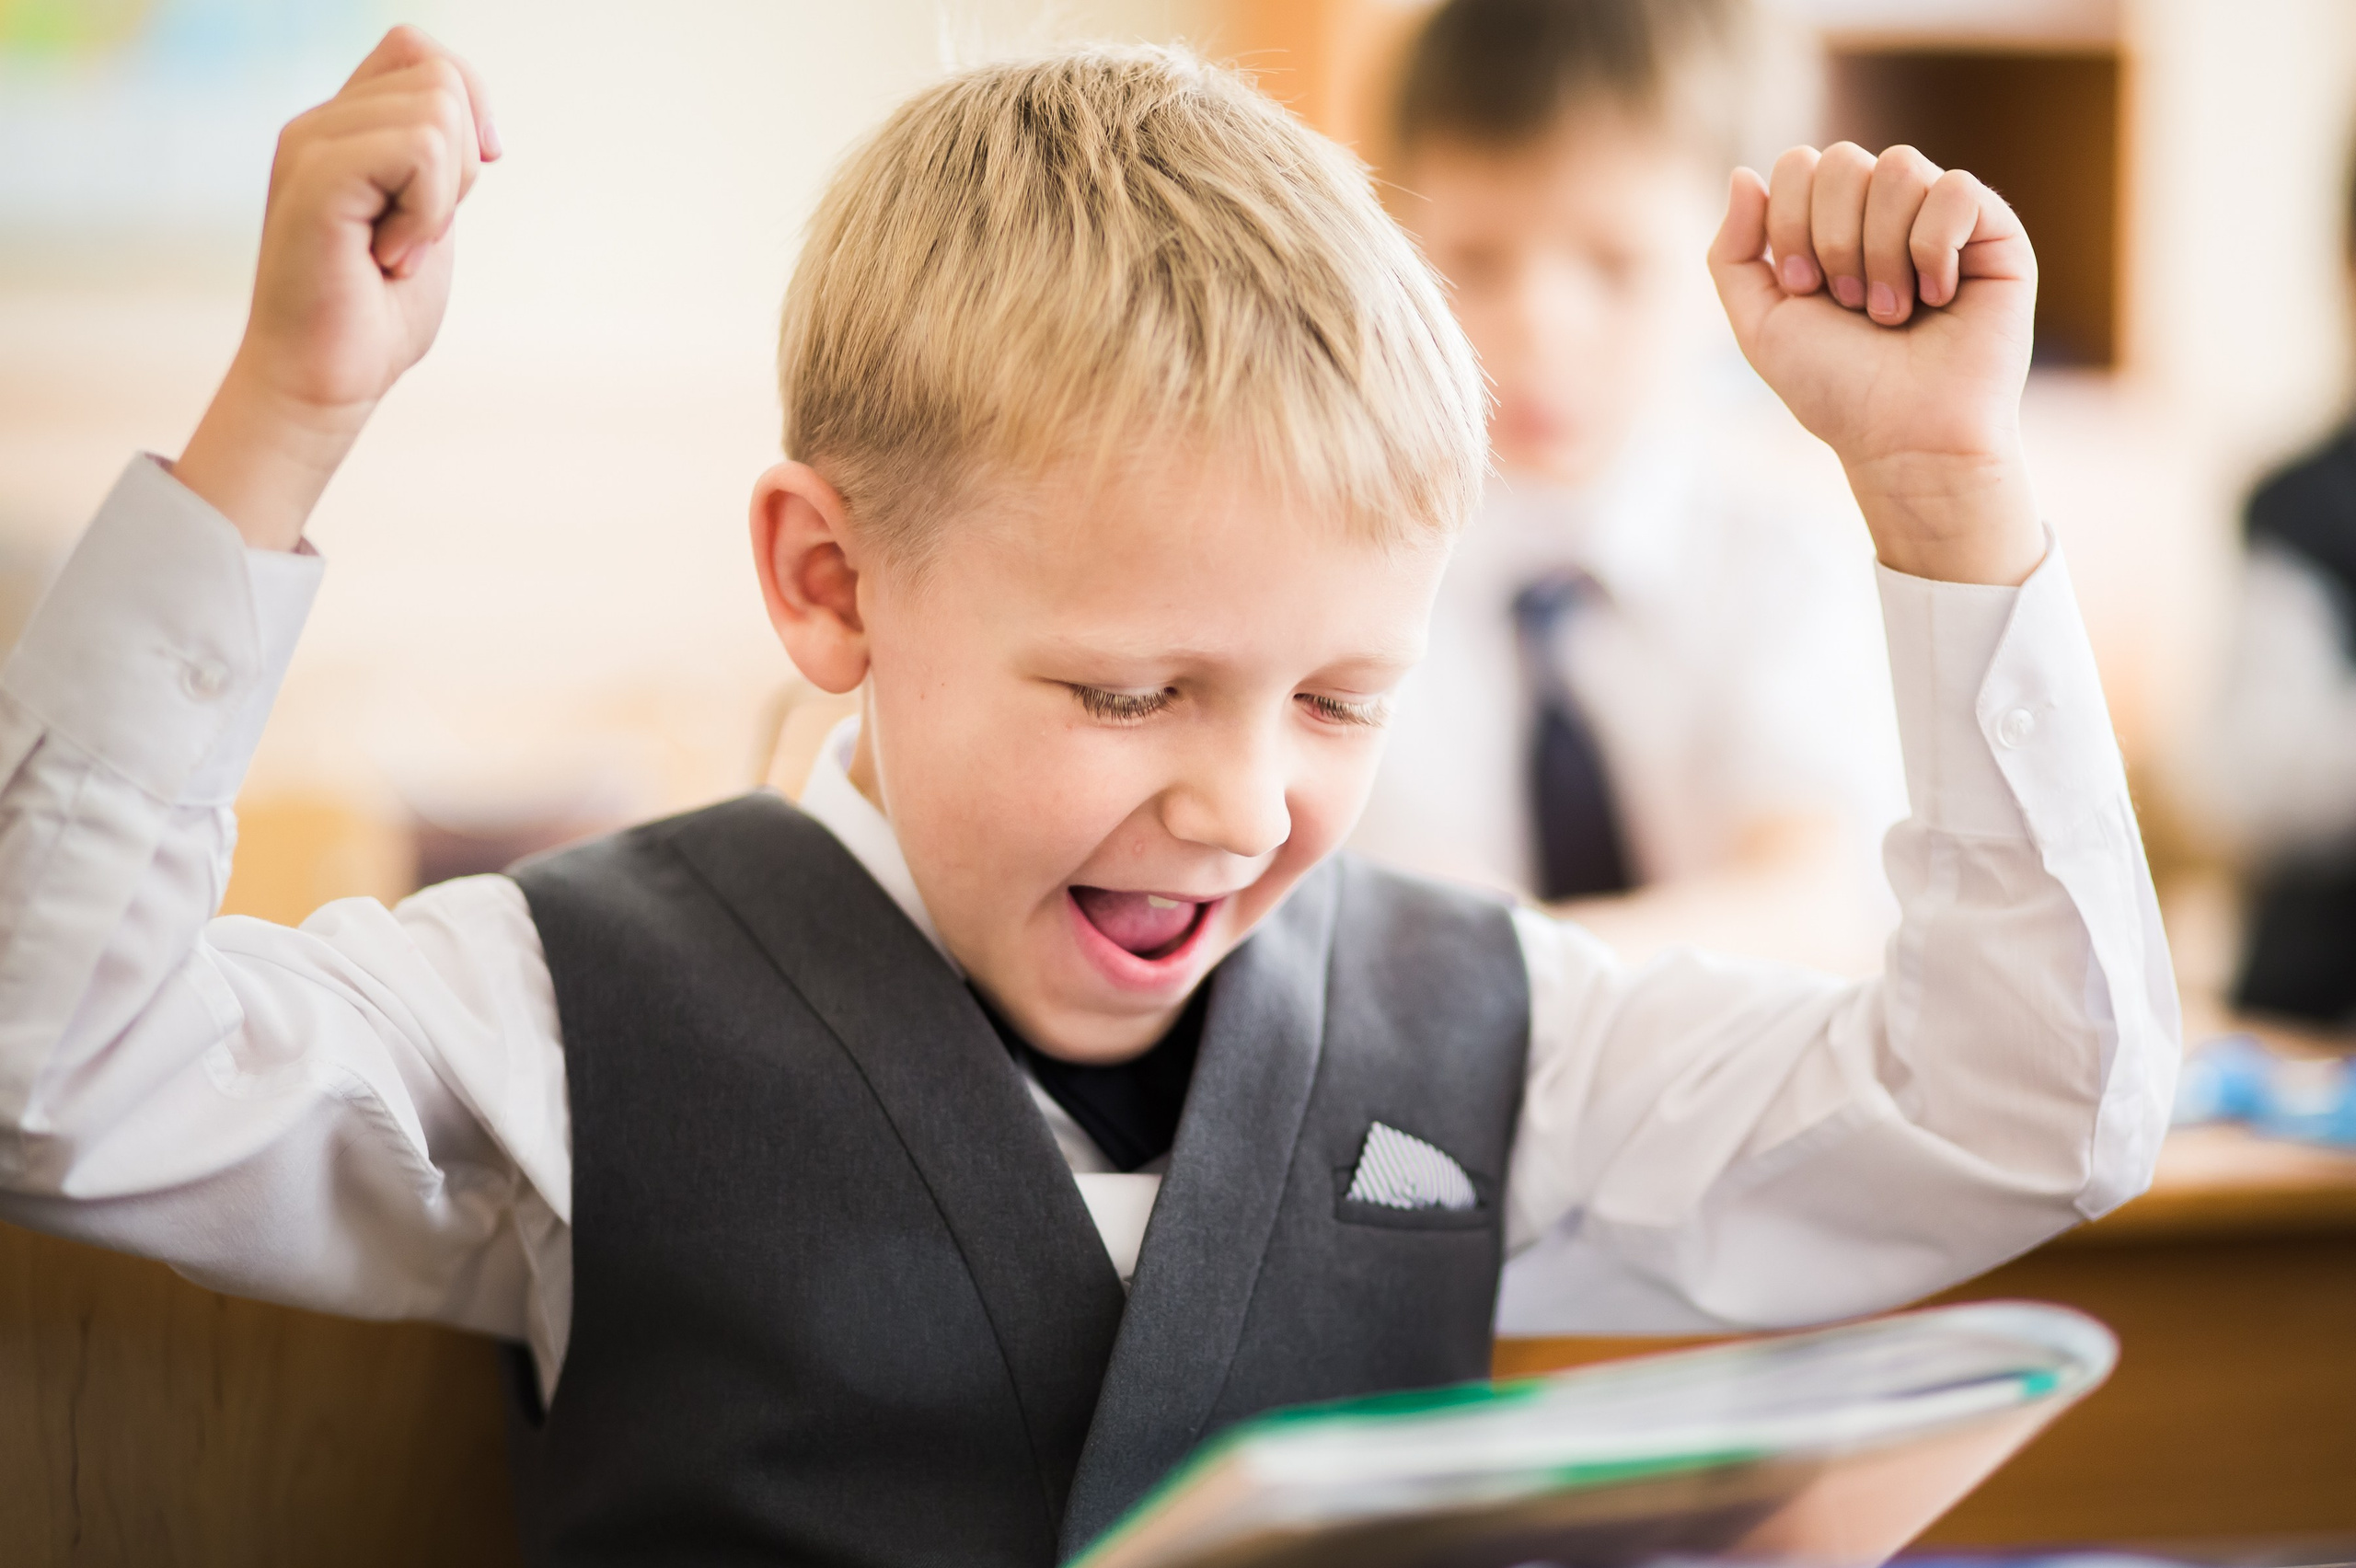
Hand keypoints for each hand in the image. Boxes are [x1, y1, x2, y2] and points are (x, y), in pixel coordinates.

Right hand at [176, 27, 498, 550]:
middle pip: (439, 76)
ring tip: (399, 248)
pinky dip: (430, 213)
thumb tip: (481, 126)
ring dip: (444, 197)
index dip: (468, 99)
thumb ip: (439, 164)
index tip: (477, 171)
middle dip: (462, 165)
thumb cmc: (375, 315)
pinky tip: (390, 256)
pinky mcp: (316, 175)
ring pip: (437, 110)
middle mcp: (318, 123)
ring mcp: (311, 143)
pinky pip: (420, 149)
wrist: (325, 382)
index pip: (418, 51)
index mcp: (342, 128)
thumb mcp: (426, 221)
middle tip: (419, 234)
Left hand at [1708, 144, 2043, 585]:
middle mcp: (1885, 214)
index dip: (1789, 222)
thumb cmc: (1836, 389)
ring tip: (1890, 311)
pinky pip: (1957, 189)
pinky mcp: (1995, 232)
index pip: (1799, 164)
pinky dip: (1934, 249)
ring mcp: (1941, 219)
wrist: (1904, 438)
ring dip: (1880, 252)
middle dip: (1832, 239)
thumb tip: (1743, 173)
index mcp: (1831, 225)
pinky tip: (1938, 297)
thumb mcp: (1760, 324)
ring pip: (1899, 167)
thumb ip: (1734, 252)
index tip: (1803, 290)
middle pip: (1843, 158)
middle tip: (1848, 303)